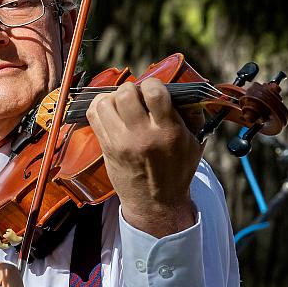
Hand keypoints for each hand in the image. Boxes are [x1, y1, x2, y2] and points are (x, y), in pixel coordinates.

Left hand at [86, 78, 203, 236]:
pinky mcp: (107, 147)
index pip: (154, 92)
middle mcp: (142, 135)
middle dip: (130, 89)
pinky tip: (110, 112)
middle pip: (125, 93)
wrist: (156, 203)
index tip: (153, 90)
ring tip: (121, 105)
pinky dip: (99, 107)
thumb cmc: (177, 170)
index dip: (152, 83)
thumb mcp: (194, 143)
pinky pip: (93, 115)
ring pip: (105, 102)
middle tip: (136, 97)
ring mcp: (121, 142)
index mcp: (168, 131)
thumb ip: (192, 115)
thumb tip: (185, 91)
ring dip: (112, 98)